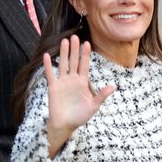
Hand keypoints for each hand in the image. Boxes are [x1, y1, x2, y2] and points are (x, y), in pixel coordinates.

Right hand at [45, 36, 114, 156]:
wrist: (65, 125)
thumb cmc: (79, 117)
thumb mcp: (93, 106)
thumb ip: (101, 95)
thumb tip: (113, 86)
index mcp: (82, 83)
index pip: (84, 65)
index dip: (85, 54)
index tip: (87, 43)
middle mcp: (72, 80)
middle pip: (73, 61)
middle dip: (74, 49)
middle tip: (74, 37)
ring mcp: (62, 82)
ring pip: (63, 64)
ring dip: (63, 53)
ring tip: (64, 41)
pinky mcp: (53, 87)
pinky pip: (50, 74)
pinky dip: (48, 65)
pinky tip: (47, 55)